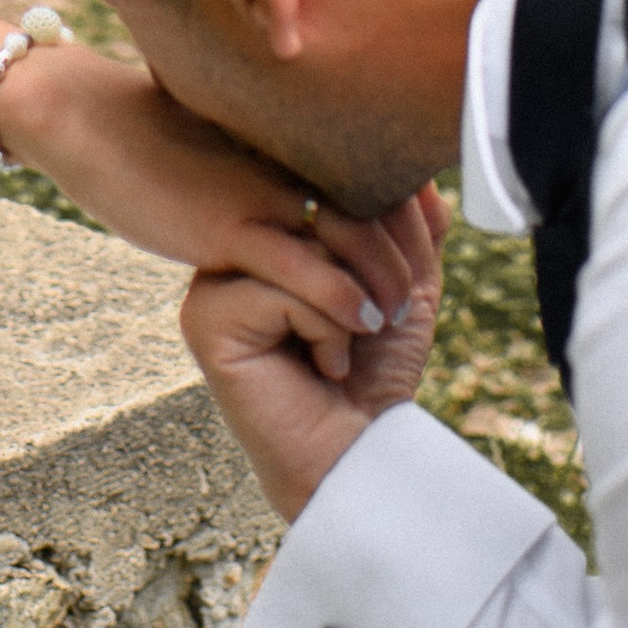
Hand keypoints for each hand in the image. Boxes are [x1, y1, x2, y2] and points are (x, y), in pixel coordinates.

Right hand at [0, 49, 421, 357]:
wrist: (91, 124)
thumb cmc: (156, 136)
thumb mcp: (234, 141)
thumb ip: (279, 155)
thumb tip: (318, 186)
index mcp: (292, 140)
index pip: (372, 175)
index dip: (407, 219)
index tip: (427, 253)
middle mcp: (285, 161)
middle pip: (376, 207)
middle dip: (408, 256)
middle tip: (419, 298)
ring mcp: (258, 194)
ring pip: (350, 238)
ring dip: (384, 282)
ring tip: (396, 318)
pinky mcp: (226, 229)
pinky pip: (298, 268)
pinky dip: (338, 299)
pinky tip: (359, 324)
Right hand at [180, 190, 444, 523]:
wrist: (358, 454)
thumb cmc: (377, 371)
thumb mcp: (406, 284)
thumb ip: (409, 226)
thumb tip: (423, 173)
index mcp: (273, 230)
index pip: (324, 183)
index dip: (381, 218)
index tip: (404, 282)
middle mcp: (235, 246)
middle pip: (314, 204)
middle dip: (378, 257)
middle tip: (391, 314)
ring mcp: (211, 280)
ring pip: (300, 244)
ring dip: (352, 297)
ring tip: (360, 337)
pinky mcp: (204, 318)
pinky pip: (280, 288)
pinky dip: (325, 326)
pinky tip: (325, 364)